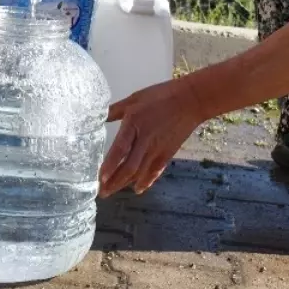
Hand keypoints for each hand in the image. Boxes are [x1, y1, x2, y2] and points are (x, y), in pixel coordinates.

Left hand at [99, 77, 206, 196]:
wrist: (191, 101)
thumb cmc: (161, 96)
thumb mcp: (135, 98)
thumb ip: (115, 110)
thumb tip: (97, 116)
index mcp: (135, 124)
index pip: (120, 148)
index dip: (110, 165)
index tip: (100, 178)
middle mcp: (145, 140)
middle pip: (129, 167)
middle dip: (114, 182)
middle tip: (101, 193)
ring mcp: (158, 149)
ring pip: (140, 172)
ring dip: (125, 184)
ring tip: (111, 192)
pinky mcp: (168, 153)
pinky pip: (155, 171)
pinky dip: (146, 182)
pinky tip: (137, 189)